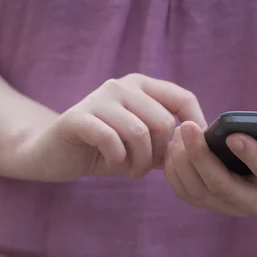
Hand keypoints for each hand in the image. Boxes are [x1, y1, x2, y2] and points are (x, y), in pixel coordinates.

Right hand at [23, 74, 206, 181]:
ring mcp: (99, 98)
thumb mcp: (142, 146)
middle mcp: (121, 85)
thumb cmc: (104, 149)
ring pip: (139, 133)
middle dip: (159, 155)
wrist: (55, 153)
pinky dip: (117, 160)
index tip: (189, 153)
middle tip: (145, 169)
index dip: (194, 127)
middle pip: (163, 122)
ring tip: (130, 171)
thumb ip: (168, 143)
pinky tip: (112, 164)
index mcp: (141, 86)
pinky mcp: (77, 117)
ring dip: (139, 162)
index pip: (183, 98)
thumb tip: (201, 147)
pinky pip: (111, 140)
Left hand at [164, 120, 256, 215]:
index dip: (252, 155)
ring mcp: (231, 207)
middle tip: (187, 126)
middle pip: (222, 185)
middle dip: (201, 156)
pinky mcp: (211, 204)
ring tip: (178, 133)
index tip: (234, 135)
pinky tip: (173, 147)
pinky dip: (175, 171)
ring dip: (183, 162)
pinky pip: (186, 193)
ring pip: (199, 192)